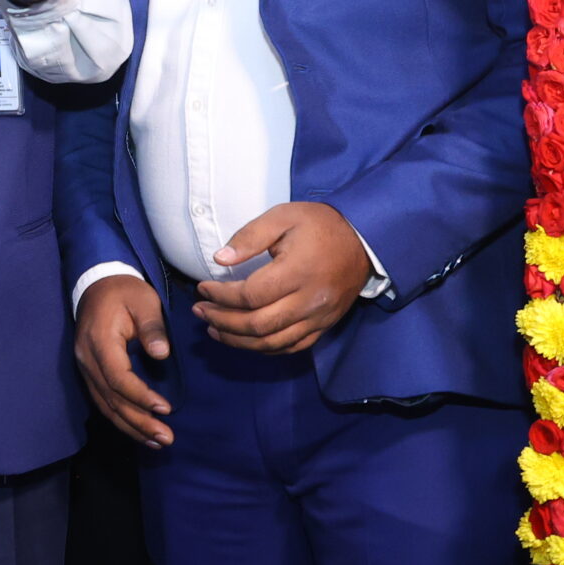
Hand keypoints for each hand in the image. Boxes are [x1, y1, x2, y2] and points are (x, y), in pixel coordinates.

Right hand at [75, 273, 174, 445]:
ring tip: (156, 442)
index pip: (118, 377)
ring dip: (130, 426)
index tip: (165, 409)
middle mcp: (87, 358)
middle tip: (166, 438)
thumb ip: (153, 327)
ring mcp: (85, 367)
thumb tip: (161, 354)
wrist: (97, 284)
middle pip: (111, 398)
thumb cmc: (125, 292)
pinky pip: (103, 401)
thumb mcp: (144, 301)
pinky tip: (139, 431)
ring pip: (105, 405)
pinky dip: (121, 418)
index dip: (140, 396)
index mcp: (100, 340)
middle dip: (139, 421)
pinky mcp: (90, 372)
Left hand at [192, 201, 373, 354]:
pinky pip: (291, 346)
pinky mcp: (325, 326)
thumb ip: (250, 236)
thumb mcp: (283, 216)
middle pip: (258, 325)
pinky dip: (265, 348)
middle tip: (200, 312)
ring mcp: (319, 317)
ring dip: (239, 341)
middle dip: (223, 322)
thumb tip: (220, 260)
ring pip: (272, 342)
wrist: (363, 240)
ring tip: (214, 330)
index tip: (202, 288)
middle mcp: (309, 301)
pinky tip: (245, 340)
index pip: (250, 295)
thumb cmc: (319, 225)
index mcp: (298, 272)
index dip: (221, 296)